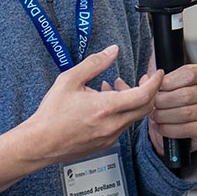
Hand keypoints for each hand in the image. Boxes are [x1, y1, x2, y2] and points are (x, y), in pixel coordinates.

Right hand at [19, 45, 159, 167]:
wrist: (39, 143)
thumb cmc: (51, 114)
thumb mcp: (69, 80)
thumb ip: (94, 63)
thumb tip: (112, 51)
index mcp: (106, 108)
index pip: (144, 95)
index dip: (155, 82)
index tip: (157, 73)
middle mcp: (112, 125)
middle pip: (145, 107)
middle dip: (148, 91)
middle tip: (141, 80)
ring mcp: (110, 137)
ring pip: (132, 117)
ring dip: (130, 101)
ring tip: (111, 87)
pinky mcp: (104, 144)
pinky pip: (121, 126)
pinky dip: (120, 112)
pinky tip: (103, 103)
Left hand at [146, 63, 196, 157]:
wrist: (180, 123)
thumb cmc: (173, 101)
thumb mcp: (163, 84)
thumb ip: (154, 78)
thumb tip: (147, 79)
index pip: (188, 73)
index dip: (169, 81)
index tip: (158, 88)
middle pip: (185, 95)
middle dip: (163, 102)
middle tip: (153, 106)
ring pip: (185, 113)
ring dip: (164, 116)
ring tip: (155, 116)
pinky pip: (187, 129)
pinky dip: (169, 129)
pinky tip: (161, 127)